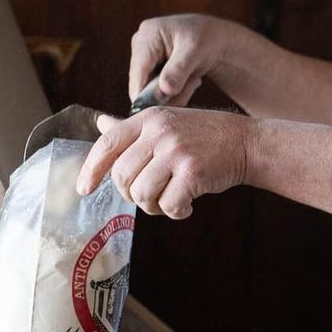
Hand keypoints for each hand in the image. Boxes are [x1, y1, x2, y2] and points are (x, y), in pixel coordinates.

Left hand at [75, 108, 249, 216]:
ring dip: (154, 206)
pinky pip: (168, 205)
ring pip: (142, 194)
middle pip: (122, 176)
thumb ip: (133, 129)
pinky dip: (176, 212)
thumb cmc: (204, 136)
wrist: (247, 142)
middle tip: (151, 195)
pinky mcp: (193, 172)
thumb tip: (100, 124)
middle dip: (131, 194)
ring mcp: (176, 151)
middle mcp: (160, 132)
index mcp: (149, 119)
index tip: (84, 189)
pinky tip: (187, 204)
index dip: (91, 169)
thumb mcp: (167, 123)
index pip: (107, 144)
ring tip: (171, 199)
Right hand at [128, 13, 234, 106]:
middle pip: (142, 84)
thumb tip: (164, 89)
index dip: (146, 94)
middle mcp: (139, 46)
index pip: (139, 71)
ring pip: (149, 91)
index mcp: (147, 35)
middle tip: (193, 84)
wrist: (214, 39)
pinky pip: (156, 92)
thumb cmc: (207, 37)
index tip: (165, 108)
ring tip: (193, 79)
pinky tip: (189, 80)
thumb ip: (179, 70)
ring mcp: (144, 58)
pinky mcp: (150, 69)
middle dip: (167, 93)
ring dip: (174, 93)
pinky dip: (174, 92)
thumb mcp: (195, 51)